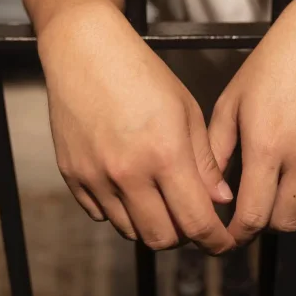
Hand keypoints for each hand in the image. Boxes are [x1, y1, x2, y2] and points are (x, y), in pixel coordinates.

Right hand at [39, 3, 235, 253]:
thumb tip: (221, 201)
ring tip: (162, 202)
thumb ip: (205, 163)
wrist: (84, 51)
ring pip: (131, 231)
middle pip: (162, 238)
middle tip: (192, 221)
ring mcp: (95, 177)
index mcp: (165, 154)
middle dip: (184, 238)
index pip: (196, 222)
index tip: (223, 244)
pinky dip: (121, 212)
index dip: (215, 241)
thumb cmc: (141, 73)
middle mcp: (128, 172)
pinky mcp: (72, 176)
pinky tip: (132, 190)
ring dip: (153, 226)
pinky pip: (101, 215)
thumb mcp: (187, 111)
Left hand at [209, 0, 295, 245]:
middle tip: (260, 204)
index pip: (253, 216)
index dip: (240, 234)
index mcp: (266, 145)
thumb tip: (213, 197)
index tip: (234, 234)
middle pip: (287, 222)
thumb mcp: (231, 103)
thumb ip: (217, 152)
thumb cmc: (269, 67)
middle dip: (268, 222)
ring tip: (286, 178)